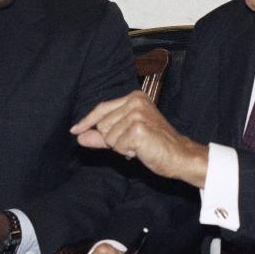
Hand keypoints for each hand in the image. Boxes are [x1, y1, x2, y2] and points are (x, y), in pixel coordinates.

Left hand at [70, 90, 208, 187]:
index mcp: (134, 98)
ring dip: (121, 147)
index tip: (75, 130)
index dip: (88, 121)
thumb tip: (79, 137)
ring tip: (140, 145)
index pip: (102, 108)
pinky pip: (117, 145)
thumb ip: (102, 136)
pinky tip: (142, 149)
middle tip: (134, 142)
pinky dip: (127, 152)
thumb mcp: (124, 138)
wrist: (179, 155)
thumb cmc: (154, 145)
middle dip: (113, 139)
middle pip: (102, 124)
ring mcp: (137, 114)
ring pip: (108, 137)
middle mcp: (135, 101)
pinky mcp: (138, 128)